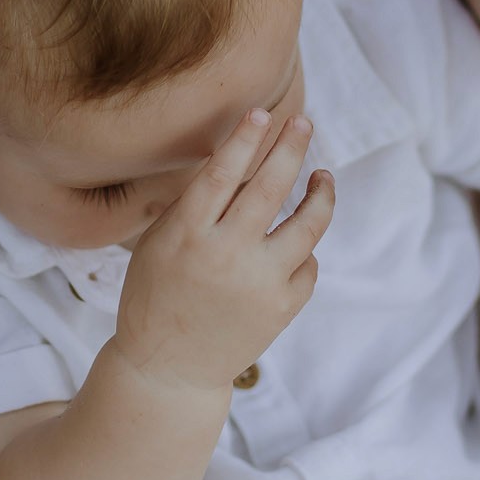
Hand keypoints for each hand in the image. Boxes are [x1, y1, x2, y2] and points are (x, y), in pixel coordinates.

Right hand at [114, 110, 333, 392]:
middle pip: (271, 187)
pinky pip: (308, 265)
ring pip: (307, 225)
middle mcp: (226, 255)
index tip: (263, 112)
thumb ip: (194, 206)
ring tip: (323, 177)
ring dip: (320, 195)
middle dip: (291, 147)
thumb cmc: (157, 294)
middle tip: (304, 122)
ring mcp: (259, 283)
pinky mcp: (282, 308)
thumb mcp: (158, 244)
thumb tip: (236, 158)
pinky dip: (304, 250)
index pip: (222, 174)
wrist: (169, 368)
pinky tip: (297, 241)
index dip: (245, 139)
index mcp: (187, 235)